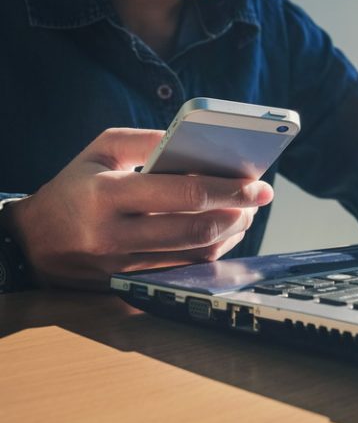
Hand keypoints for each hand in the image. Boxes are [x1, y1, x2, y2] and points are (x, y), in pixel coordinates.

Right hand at [3, 128, 272, 289]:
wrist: (32, 244)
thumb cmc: (72, 188)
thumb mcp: (98, 151)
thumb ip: (145, 141)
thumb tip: (194, 142)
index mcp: (107, 194)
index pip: (183, 193)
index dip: (228, 189)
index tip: (256, 183)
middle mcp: (115, 234)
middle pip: (196, 229)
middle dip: (238, 213)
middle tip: (260, 197)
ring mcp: (123, 264)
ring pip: (194, 255)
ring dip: (230, 234)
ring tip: (246, 213)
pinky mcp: (130, 282)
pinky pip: (183, 270)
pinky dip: (210, 252)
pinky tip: (223, 233)